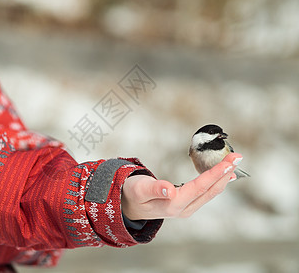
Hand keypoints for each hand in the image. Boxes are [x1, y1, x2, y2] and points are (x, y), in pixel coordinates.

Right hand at [121, 153, 240, 219]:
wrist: (128, 206)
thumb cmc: (132, 194)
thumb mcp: (139, 189)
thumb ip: (154, 189)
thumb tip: (170, 189)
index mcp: (174, 205)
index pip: (200, 187)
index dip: (216, 173)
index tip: (229, 161)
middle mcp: (183, 209)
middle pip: (210, 190)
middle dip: (225, 172)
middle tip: (237, 156)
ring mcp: (186, 208)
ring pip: (209, 192)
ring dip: (222, 177)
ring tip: (233, 164)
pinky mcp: (185, 205)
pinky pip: (205, 193)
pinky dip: (215, 182)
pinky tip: (221, 176)